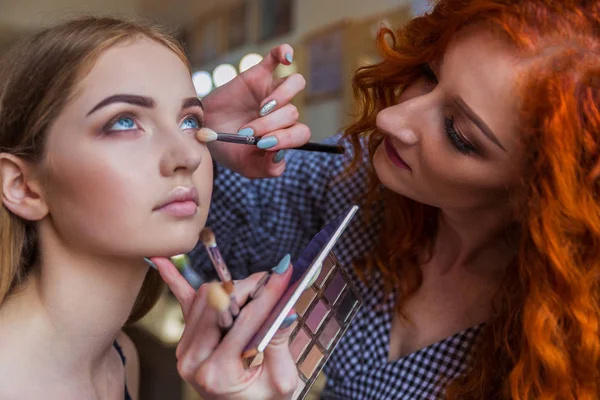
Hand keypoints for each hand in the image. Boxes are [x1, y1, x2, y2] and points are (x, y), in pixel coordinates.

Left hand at [151, 255, 298, 399]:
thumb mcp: (282, 380)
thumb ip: (280, 342)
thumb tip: (285, 306)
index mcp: (217, 374)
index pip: (243, 322)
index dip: (267, 295)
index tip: (285, 273)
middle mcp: (193, 360)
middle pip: (221, 304)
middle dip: (250, 288)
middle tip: (274, 279)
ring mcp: (185, 348)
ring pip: (207, 297)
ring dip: (233, 287)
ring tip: (257, 289)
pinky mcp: (187, 338)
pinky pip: (183, 302)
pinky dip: (174, 280)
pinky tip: (163, 261)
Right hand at [202, 44, 308, 178]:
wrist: (204, 131)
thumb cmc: (228, 149)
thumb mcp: (247, 167)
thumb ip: (268, 169)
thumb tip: (281, 155)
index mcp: (284, 133)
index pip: (301, 133)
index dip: (286, 139)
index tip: (263, 144)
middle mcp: (282, 112)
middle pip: (293, 113)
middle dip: (271, 125)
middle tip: (248, 132)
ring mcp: (272, 91)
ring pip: (294, 84)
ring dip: (281, 97)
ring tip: (261, 108)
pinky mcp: (259, 75)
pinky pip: (277, 57)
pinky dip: (284, 53)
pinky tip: (285, 58)